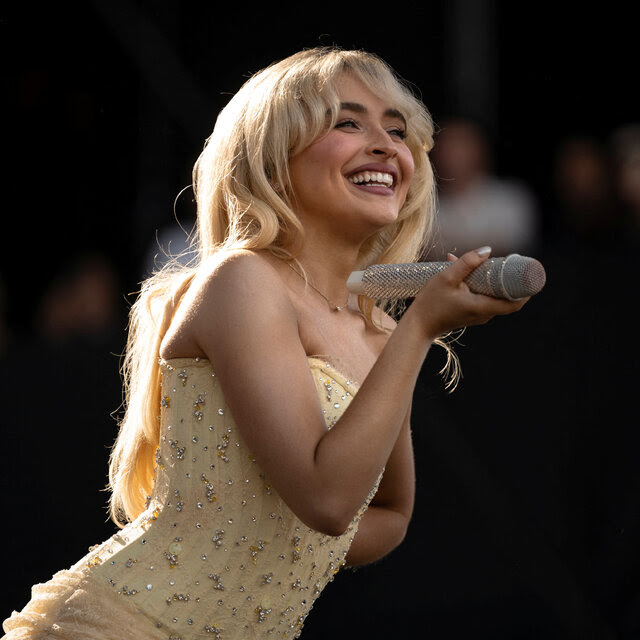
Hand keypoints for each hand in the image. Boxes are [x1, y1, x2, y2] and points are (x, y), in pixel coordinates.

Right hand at [411, 247, 529, 338]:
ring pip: (493, 296)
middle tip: (507, 262)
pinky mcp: (470, 314)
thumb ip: (467, 262)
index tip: (528, 274)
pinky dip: (481, 286)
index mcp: (482, 307)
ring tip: (481, 264)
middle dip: (507, 279)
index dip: (525, 291)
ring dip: (491, 281)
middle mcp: (484, 315)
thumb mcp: (446, 277)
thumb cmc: (430, 303)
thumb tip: (487, 250)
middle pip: (506, 298)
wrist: (417, 325)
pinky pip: (483, 298)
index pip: (514, 304)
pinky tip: (465, 273)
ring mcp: (477, 316)